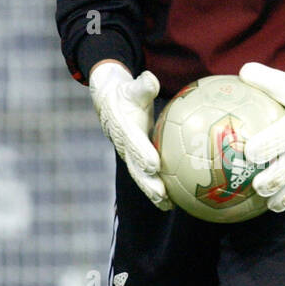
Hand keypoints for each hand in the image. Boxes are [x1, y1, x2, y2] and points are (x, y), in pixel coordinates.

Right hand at [89, 60, 172, 209]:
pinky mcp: (136, 161)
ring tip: (168, 206)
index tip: (153, 164)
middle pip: (136, 168)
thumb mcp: (132, 87)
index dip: (142, 155)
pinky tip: (175, 203)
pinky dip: (158, 191)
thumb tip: (151, 79)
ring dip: (153, 193)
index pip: (134, 143)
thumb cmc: (126, 94)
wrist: (109, 105)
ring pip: (141, 177)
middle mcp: (125, 146)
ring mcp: (130, 156)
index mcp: (124, 129)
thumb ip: (142, 86)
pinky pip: (147, 177)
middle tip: (161, 194)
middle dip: (148, 183)